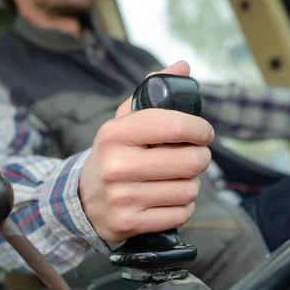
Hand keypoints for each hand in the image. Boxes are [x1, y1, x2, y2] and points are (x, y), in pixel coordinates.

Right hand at [79, 61, 213, 242]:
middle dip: (202, 157)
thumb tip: (183, 66)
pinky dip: (183, 206)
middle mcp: (116, 165)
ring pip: (188, 189)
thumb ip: (153, 91)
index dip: (200, 128)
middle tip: (197, 155)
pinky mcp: (130, 223)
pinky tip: (170, 198)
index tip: (205, 132)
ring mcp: (122, 197)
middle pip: (189, 161)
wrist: (84, 198)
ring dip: (192, 183)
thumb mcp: (125, 120)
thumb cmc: (115, 153)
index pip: (173, 126)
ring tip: (179, 178)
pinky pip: (181, 214)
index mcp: (115, 133)